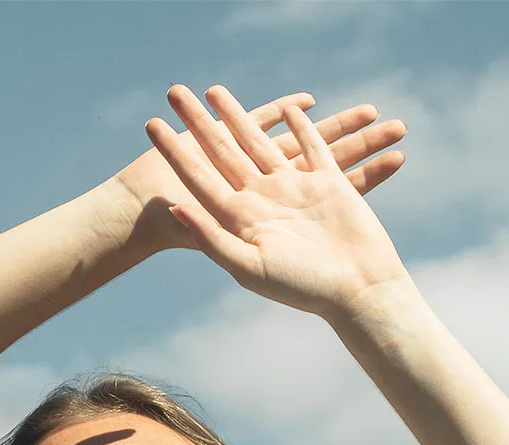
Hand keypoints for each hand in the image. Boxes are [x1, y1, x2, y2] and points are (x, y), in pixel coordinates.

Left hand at [144, 83, 412, 319]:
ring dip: (238, 116)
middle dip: (199, 123)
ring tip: (214, 90)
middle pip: (223, 152)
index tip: (151, 125)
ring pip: (260, 142)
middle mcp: (263, 201)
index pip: (199, 178)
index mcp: (240, 220)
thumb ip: (212, 237)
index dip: (175, 152)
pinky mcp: (328, 184)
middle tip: (174, 92)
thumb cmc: (302, 287)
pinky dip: (302, 128)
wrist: (356, 290)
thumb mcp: (248, 265)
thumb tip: (175, 208)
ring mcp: (294, 190)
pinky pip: (312, 147)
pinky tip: (290, 107)